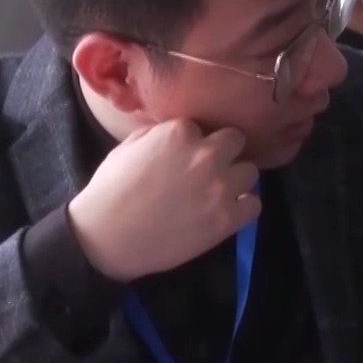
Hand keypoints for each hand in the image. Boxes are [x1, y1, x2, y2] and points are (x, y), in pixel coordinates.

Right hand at [66, 119, 260, 281]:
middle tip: (209, 169)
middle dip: (224, 152)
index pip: (203, 125)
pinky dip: (244, 207)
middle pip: (236, 141)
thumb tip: (179, 132)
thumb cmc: (110, 190)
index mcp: (180, 133)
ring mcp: (220, 187)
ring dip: (236, 180)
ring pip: (250, 171)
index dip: (195, 141)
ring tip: (219, 192)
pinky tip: (228, 212)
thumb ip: (158, 133)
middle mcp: (207, 155)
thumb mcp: (128, 146)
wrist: (107, 237)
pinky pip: (254, 205)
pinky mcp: (227, 219)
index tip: (185, 155)